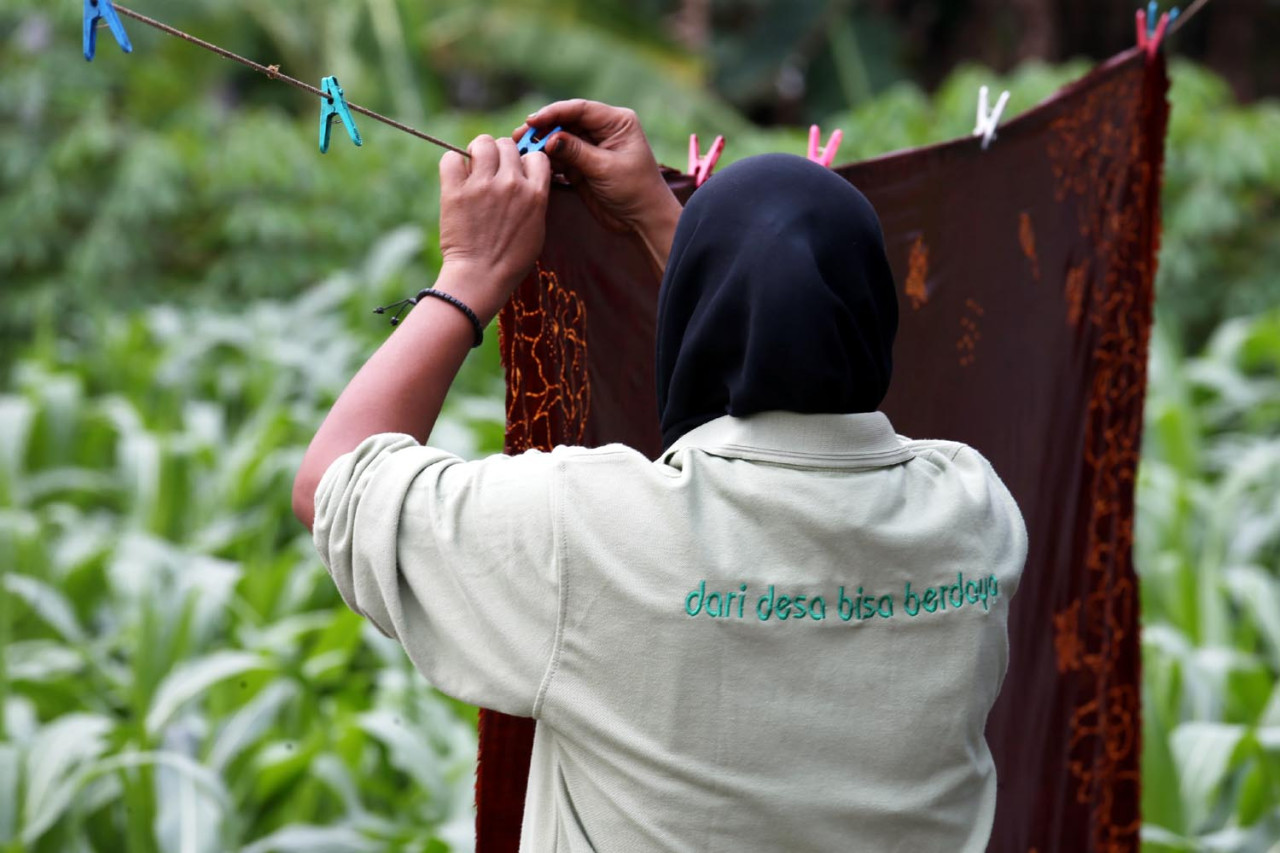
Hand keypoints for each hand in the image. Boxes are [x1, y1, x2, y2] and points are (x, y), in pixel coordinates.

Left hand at [438, 134, 551, 322]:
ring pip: (482, 144)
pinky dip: (453, 163)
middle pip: (507, 145)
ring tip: (474, 167)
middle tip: (492, 170)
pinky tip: (456, 175)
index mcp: (535, 194)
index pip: (536, 155)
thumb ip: (535, 200)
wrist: (480, 277)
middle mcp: (511, 184)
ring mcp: (482, 186)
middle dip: (500, 154)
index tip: (516, 172)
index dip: (525, 161)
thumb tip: (527, 180)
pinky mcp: (455, 191)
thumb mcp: (537, 229)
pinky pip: (451, 158)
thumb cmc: (511, 260)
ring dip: (478, 152)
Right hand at [514, 100, 681, 271]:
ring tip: (520, 149)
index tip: (532, 121)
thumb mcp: (605, 168)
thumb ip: (576, 152)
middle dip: (543, 128)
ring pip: (560, 139)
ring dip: (541, 145)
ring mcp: (591, 148)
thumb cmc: (634, 190)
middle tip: (520, 136)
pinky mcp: (582, 166)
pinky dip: (547, 160)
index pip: (580, 110)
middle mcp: (603, 130)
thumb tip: (549, 139)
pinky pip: (560, 158)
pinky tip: (532, 163)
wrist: (642, 220)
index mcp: (616, 122)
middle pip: (566, 122)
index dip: (554, 112)